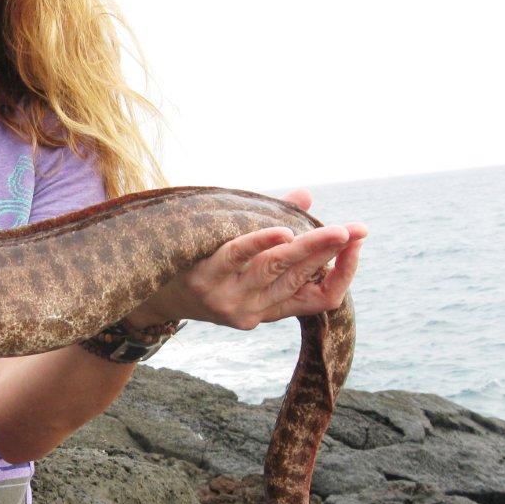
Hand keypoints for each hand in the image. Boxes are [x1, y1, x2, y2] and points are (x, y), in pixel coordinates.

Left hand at [125, 187, 365, 330]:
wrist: (147, 289)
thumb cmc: (201, 266)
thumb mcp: (240, 253)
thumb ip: (274, 225)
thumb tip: (305, 194)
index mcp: (269, 307)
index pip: (320, 299)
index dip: (343, 274)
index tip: (357, 245)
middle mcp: (253, 309)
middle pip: (302, 279)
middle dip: (331, 251)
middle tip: (357, 230)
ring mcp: (229, 298)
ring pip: (277, 268)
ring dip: (308, 247)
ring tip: (335, 230)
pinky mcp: (205, 280)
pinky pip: (237, 257)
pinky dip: (260, 242)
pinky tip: (281, 230)